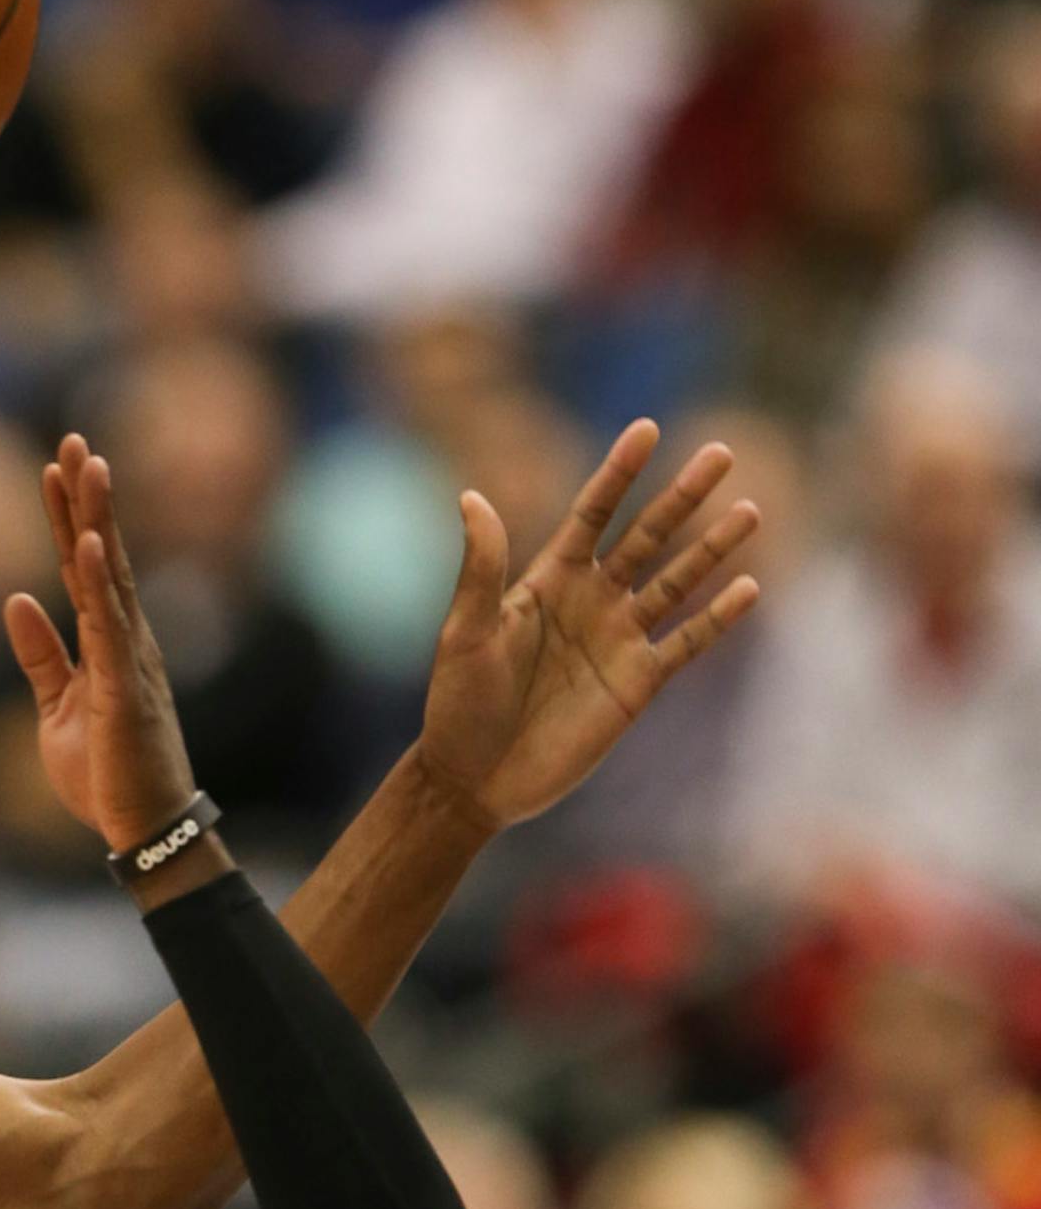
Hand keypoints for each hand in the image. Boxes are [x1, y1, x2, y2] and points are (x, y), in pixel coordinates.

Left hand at [6, 434, 198, 852]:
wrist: (143, 831)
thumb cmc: (107, 775)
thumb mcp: (57, 708)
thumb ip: (39, 654)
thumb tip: (14, 597)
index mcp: (109, 644)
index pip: (83, 567)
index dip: (68, 515)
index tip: (54, 466)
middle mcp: (126, 640)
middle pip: (101, 555)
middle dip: (86, 496)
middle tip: (73, 438)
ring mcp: (130, 660)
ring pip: (109, 576)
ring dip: (95, 518)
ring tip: (85, 465)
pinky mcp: (126, 689)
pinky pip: (110, 626)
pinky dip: (98, 583)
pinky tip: (87, 542)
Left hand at [416, 420, 760, 835]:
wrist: (475, 778)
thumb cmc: (458, 702)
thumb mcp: (466, 631)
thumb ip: (482, 567)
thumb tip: (471, 497)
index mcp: (549, 579)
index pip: (593, 513)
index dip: (619, 472)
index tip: (647, 429)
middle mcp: (591, 601)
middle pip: (647, 536)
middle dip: (683, 496)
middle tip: (721, 452)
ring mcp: (618, 640)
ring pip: (676, 583)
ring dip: (712, 549)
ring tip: (749, 512)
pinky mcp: (637, 684)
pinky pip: (685, 644)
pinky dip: (717, 619)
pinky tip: (749, 588)